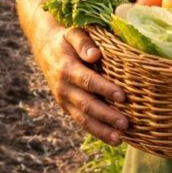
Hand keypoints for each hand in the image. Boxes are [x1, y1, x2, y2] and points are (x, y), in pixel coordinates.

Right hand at [31, 24, 127, 145]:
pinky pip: (81, 122)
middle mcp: (63, 87)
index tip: (122, 96)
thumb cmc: (66, 39)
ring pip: (82, 119)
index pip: (87, 81)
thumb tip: (95, 55)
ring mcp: (64, 100)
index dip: (104, 89)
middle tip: (125, 123)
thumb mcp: (72, 33)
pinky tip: (113, 138)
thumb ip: (83, 42)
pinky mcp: (67, 107)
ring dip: (101, 130)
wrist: (45, 48)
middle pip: (86, 104)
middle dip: (106, 115)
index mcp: (66, 68)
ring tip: (119, 139)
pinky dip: (97, 132)